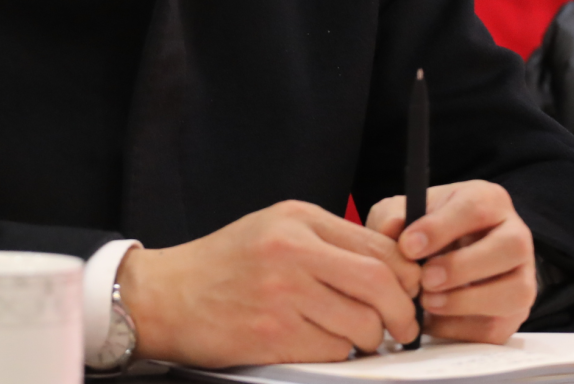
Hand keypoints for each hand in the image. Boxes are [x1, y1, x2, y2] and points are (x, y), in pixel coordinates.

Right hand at [118, 199, 421, 367]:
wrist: (164, 296)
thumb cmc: (221, 266)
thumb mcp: (275, 230)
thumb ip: (329, 242)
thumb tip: (392, 270)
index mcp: (298, 220)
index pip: (379, 247)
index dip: (406, 277)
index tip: (408, 293)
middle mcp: (292, 251)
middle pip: (380, 285)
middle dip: (402, 314)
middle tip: (401, 328)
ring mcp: (282, 294)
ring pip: (361, 325)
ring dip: (367, 340)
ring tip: (350, 336)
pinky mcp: (272, 334)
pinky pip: (331, 352)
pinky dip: (334, 354)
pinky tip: (314, 343)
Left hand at [366, 180, 535, 344]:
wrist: (443, 256)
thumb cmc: (426, 229)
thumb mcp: (404, 212)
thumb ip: (393, 216)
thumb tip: (393, 229)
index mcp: (488, 201)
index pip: (475, 208)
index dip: (441, 228)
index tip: (408, 246)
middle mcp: (515, 235)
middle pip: (510, 247)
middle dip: (462, 267)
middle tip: (425, 279)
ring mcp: (522, 275)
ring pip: (515, 291)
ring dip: (467, 302)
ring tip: (428, 301)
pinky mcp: (514, 312)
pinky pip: (499, 326)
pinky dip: (463, 329)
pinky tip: (435, 319)